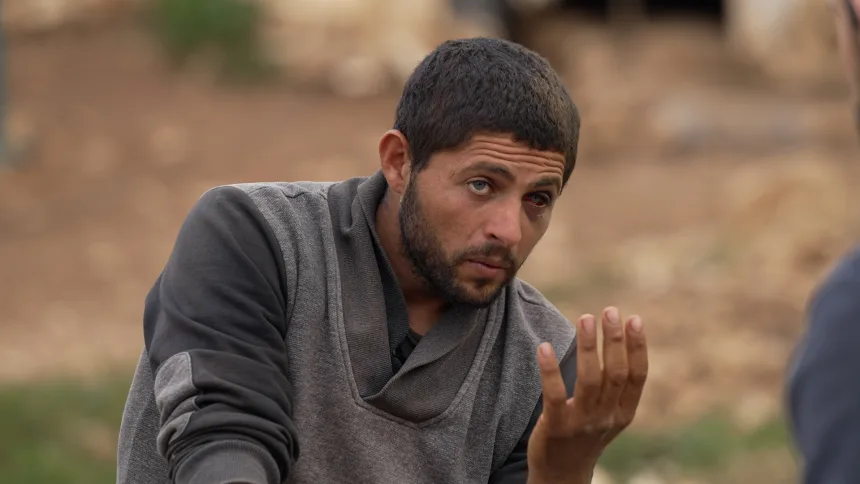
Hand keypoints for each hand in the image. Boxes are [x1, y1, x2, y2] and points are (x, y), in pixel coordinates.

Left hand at [527, 307, 648, 483]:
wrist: (562, 474)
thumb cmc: (585, 434)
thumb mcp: (609, 414)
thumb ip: (616, 386)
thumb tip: (620, 339)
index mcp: (624, 413)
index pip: (637, 377)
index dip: (638, 348)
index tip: (634, 319)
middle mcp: (607, 418)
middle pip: (614, 374)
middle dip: (614, 340)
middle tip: (610, 311)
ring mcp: (582, 424)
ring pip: (589, 380)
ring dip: (588, 347)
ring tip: (586, 318)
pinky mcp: (555, 428)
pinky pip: (554, 395)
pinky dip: (550, 369)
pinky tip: (545, 347)